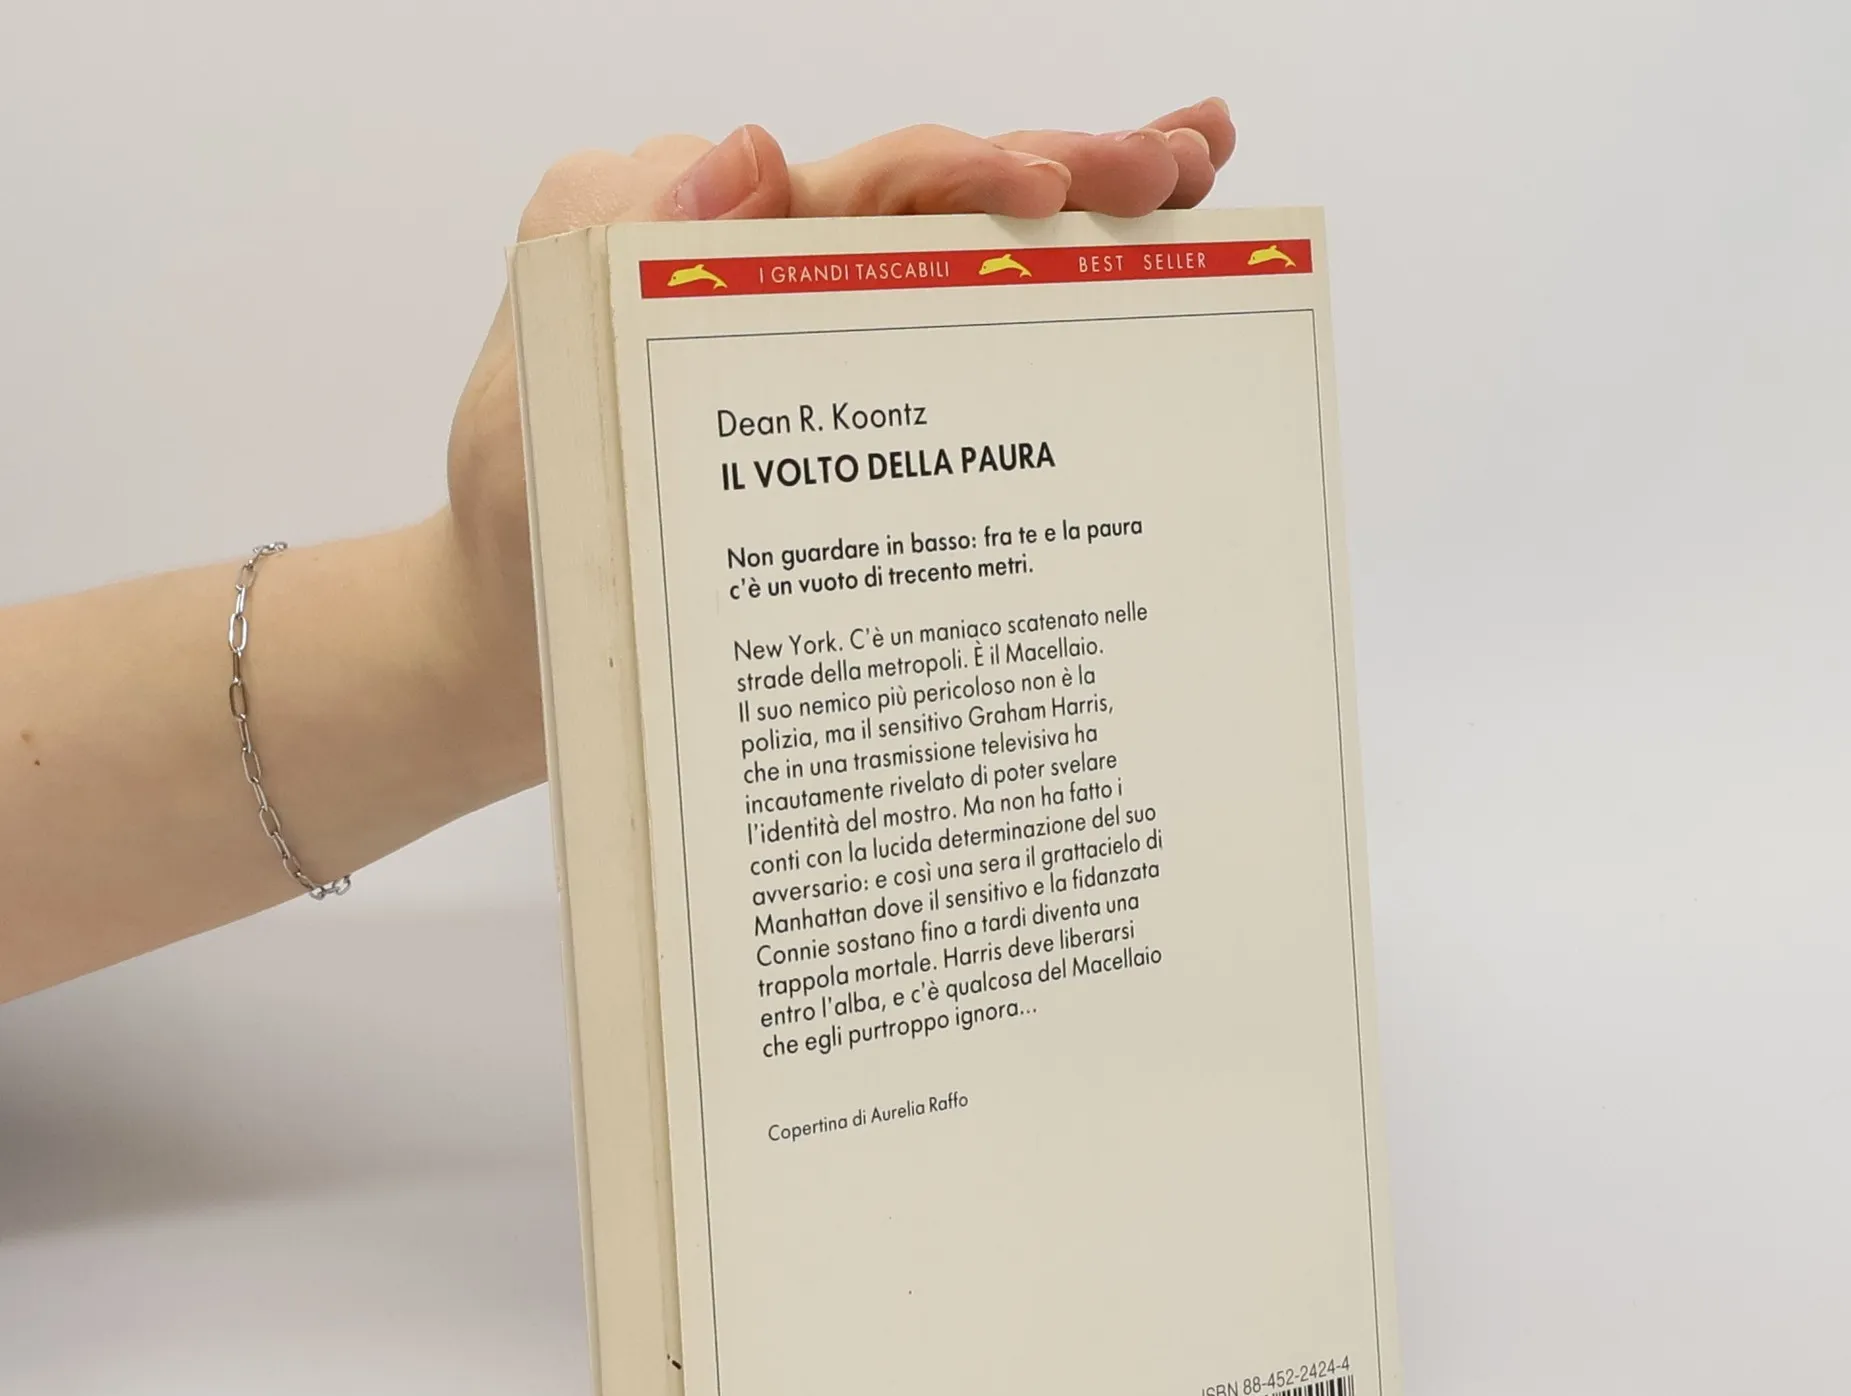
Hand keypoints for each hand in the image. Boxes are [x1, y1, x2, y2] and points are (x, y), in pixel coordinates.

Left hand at [440, 103, 1235, 784]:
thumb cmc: (522, 532)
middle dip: (1072, 177)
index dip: (966, 170)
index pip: (862, 187)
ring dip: (1087, 229)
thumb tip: (742, 152)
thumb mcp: (530, 389)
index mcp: (713, 257)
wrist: (523, 656)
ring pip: (972, 279)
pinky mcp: (861, 445)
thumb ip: (600, 253)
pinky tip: (1136, 294)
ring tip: (1197, 183)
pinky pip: (959, 374)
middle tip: (1182, 168)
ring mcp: (833, 368)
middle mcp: (785, 292)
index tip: (1057, 181)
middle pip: (945, 213)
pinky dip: (1046, 333)